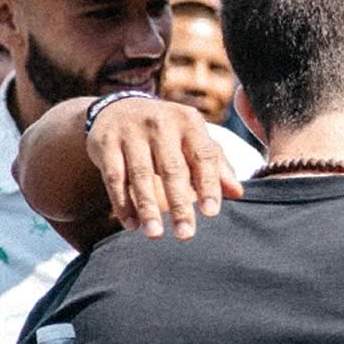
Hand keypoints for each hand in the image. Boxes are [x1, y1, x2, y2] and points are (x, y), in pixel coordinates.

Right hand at [86, 95, 242, 238]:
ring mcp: (131, 131)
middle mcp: (160, 123)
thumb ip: (215, 165)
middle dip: (179, 204)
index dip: (208, 185)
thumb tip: (237, 194)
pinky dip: (122, 203)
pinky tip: (131, 224)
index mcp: (188, 122)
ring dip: (147, 208)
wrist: (117, 109)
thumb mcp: (192, 139)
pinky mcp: (106, 143)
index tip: (211, 213)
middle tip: (185, 234)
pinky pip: (114, 178)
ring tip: (155, 235)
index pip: (203, 156)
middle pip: (172, 169)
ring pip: (140, 175)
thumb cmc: (166, 133)